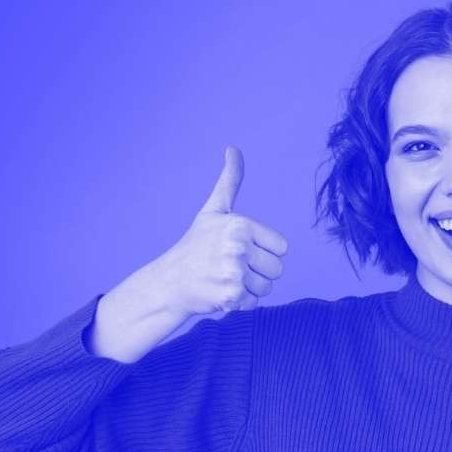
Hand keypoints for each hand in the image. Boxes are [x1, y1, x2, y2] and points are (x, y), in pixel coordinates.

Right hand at [153, 145, 289, 316]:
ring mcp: (234, 271)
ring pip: (268, 288)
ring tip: (225, 279)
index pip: (282, 247)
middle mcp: (238, 246)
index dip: (263, 252)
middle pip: (278, 269)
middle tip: (231, 267)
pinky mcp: (231, 295)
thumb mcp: (214, 210)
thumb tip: (233, 148)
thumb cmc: (196, 245)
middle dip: (258, 272)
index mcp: (240, 224)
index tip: (240, 250)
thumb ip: (230, 181)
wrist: (169, 281)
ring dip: (250, 288)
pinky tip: (220, 292)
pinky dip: (240, 302)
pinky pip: (254, 303)